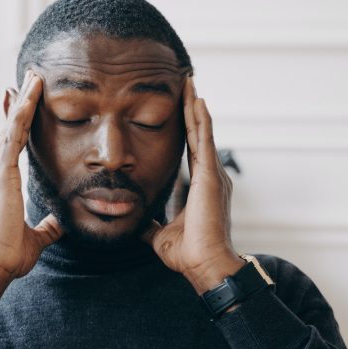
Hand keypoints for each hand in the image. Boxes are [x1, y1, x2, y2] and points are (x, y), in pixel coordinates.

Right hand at [0, 70, 63, 302]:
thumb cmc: (7, 256)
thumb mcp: (35, 237)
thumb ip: (48, 226)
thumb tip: (61, 223)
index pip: (9, 146)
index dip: (18, 123)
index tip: (24, 103)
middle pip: (8, 129)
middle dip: (20, 103)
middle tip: (31, 77)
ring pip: (11, 126)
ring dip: (24, 100)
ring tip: (35, 76)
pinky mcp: (0, 172)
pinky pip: (14, 134)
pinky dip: (24, 111)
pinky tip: (33, 93)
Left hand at [143, 76, 244, 295]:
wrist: (203, 264)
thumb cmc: (187, 253)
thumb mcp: (159, 233)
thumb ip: (150, 224)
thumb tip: (135, 222)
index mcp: (199, 185)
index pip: (189, 148)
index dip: (185, 127)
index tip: (180, 108)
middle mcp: (209, 175)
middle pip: (197, 133)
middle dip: (191, 109)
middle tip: (186, 84)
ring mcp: (213, 174)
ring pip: (201, 131)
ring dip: (195, 107)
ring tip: (190, 84)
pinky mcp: (211, 176)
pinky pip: (204, 141)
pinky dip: (200, 120)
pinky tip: (198, 101)